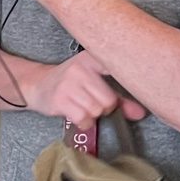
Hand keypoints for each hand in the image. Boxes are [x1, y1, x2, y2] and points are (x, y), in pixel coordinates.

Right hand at [20, 52, 147, 136]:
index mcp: (92, 58)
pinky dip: (84, 123)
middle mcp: (80, 68)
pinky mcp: (60, 99)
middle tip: (94, 104)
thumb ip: (119, 97)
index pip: (117, 69)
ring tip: (83, 108)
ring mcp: (69, 83)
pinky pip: (83, 118)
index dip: (128, 81)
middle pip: (108, 99)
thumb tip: (141, 113)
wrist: (38, 85)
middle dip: (105, 108)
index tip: (139, 84)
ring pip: (96, 110)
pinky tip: (78, 116)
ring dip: (93, 116)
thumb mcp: (94, 82)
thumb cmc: (71, 83)